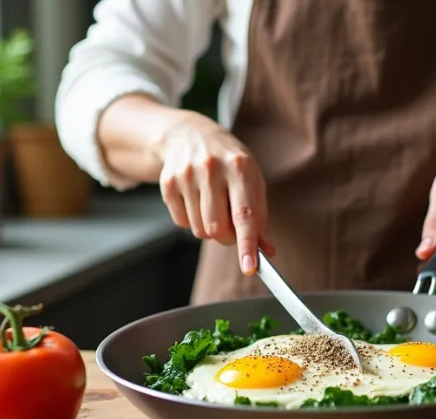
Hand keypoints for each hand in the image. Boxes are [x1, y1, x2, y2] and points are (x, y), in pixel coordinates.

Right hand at [153, 112, 274, 274]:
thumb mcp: (252, 180)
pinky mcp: (168, 183)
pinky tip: (195, 200)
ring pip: (199, 230)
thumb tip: (268, 250)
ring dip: (209, 228)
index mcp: (239, 168)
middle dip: (226, 238)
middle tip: (231, 227)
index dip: (247, 244)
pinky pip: (181, 223)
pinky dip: (191, 221)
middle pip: (217, 229)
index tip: (250, 267)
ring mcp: (186, 175)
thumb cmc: (229, 162)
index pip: (244, 215)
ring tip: (213, 206)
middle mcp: (211, 169)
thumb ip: (260, 216)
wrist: (190, 134)